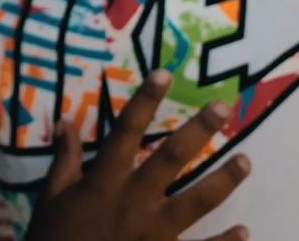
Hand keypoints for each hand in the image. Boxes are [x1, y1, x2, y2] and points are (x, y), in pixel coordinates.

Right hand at [27, 71, 249, 240]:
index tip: (164, 73)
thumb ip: (64, 160)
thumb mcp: (51, 197)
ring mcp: (154, 232)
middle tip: (223, 107)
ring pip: (196, 202)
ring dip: (223, 181)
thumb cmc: (54, 237)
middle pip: (171, 158)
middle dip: (198, 130)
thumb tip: (65, 121)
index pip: (126, 131)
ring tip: (246, 161)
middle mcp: (134, 200)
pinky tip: (244, 231)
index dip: (144, 100)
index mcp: (104, 181)